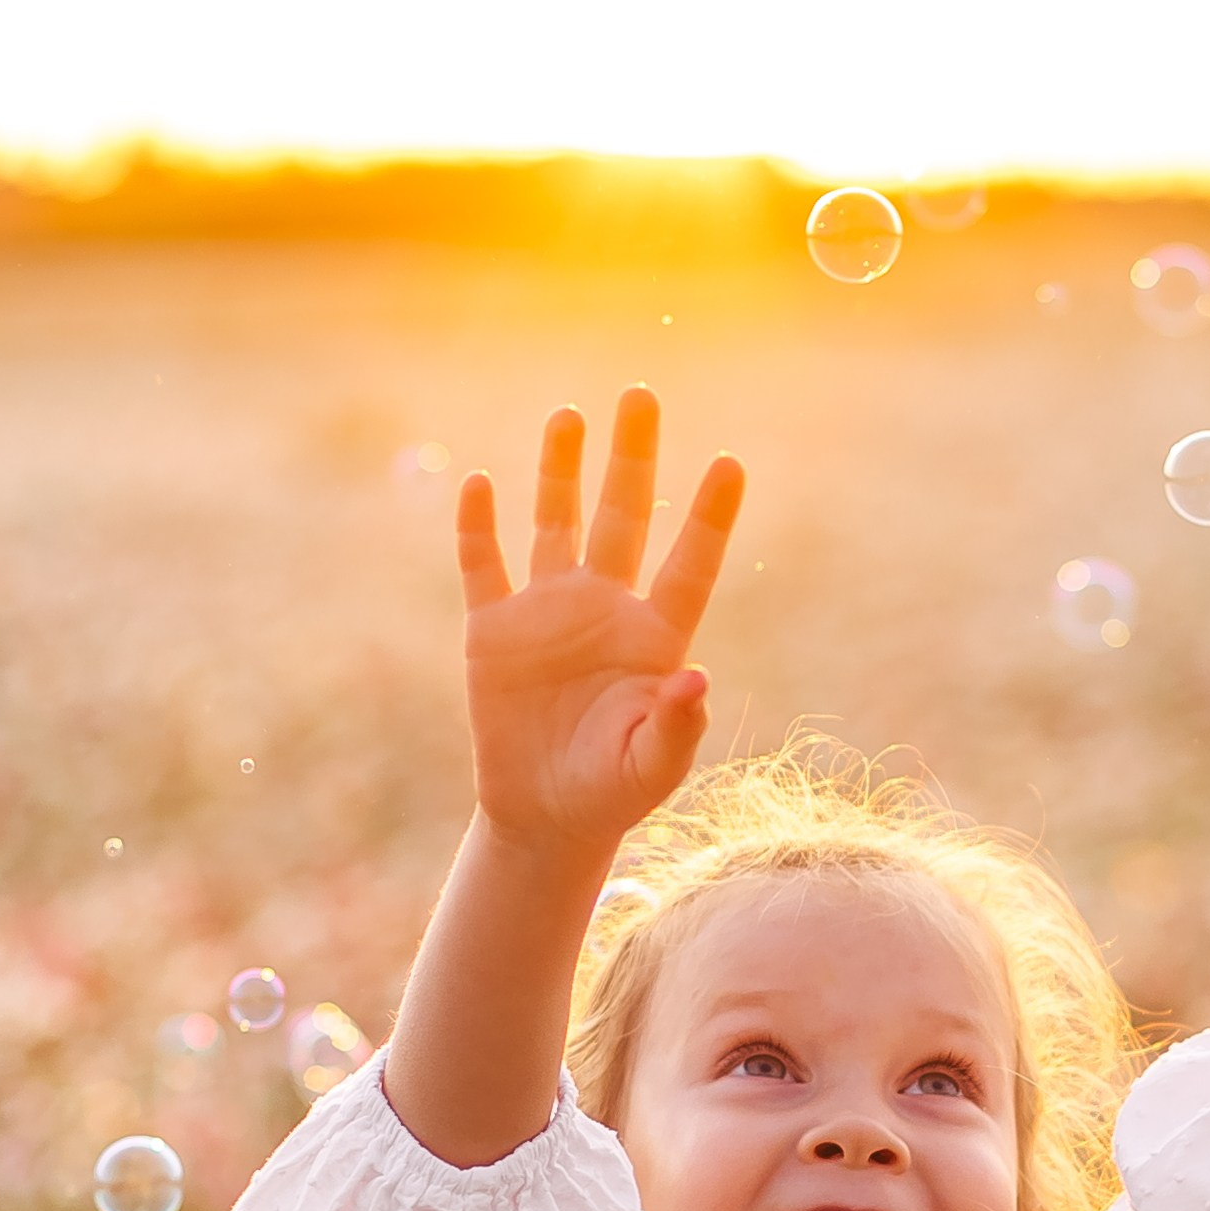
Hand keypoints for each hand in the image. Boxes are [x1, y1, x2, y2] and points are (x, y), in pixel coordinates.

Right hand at [455, 388, 743, 862]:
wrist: (544, 815)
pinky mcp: (494, 630)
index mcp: (654, 637)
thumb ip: (675, 727)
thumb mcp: (651, 767)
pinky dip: (479, 526)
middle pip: (623, 517)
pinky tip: (480, 483)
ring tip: (568, 414)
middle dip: (631, 457)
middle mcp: (605, 609)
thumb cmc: (611, 791)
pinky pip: (484, 566)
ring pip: (556, 523)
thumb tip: (696, 680)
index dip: (709, 517)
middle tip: (640, 395)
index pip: (689, 564)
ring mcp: (547, 613)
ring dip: (561, 471)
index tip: (730, 463)